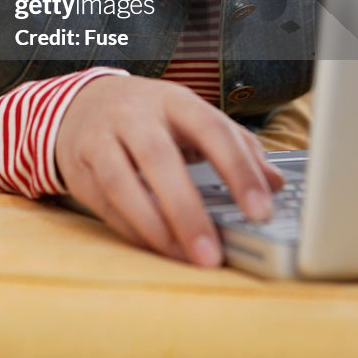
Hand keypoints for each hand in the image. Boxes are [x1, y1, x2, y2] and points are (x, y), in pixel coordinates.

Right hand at [54, 73, 284, 266]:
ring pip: (123, 184)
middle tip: (213, 253)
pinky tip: (160, 249)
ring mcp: (101, 139)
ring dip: (156, 227)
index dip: (238, 170)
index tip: (261, 211)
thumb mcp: (192, 117)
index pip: (211, 129)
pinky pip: (106, 205)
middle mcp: (134, 115)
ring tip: (186, 258)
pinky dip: (134, 231)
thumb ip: (236, 145)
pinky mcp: (80, 169)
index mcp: (173, 100)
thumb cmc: (150, 116)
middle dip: (187, 210)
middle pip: (159, 159)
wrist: (82, 104)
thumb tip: (276, 183)